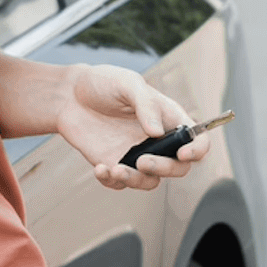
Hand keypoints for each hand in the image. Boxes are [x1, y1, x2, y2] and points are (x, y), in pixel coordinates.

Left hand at [55, 64, 209, 192]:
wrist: (69, 95)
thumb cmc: (104, 83)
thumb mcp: (128, 83)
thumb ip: (145, 105)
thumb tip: (157, 132)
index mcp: (169, 118)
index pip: (197, 140)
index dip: (197, 150)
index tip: (184, 153)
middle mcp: (157, 141)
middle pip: (177, 167)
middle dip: (164, 168)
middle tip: (143, 161)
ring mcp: (137, 155)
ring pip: (150, 181)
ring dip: (137, 181)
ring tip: (116, 169)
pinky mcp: (115, 164)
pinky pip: (121, 183)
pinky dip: (112, 181)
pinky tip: (99, 168)